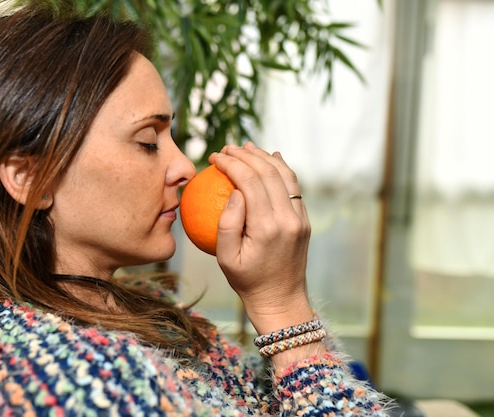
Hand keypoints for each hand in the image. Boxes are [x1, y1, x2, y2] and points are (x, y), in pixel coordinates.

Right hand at [208, 142, 313, 335]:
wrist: (281, 299)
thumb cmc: (246, 280)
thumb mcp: (225, 258)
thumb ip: (227, 223)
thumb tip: (235, 192)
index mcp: (267, 227)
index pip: (249, 182)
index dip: (230, 164)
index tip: (214, 158)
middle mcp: (288, 219)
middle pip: (268, 173)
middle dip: (245, 155)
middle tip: (226, 148)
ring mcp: (300, 219)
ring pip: (285, 176)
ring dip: (264, 157)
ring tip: (245, 147)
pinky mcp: (305, 221)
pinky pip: (294, 188)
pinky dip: (282, 169)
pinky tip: (270, 159)